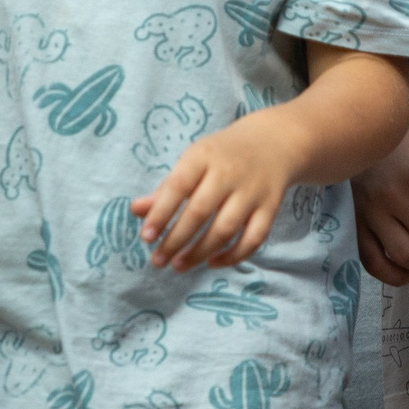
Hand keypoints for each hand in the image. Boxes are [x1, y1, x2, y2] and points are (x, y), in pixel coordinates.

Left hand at [133, 106, 302, 270]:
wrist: (272, 143)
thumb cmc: (220, 156)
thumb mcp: (192, 161)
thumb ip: (166, 188)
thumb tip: (136, 211)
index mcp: (203, 156)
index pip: (178, 187)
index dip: (160, 214)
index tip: (145, 238)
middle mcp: (228, 173)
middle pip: (200, 211)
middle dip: (176, 240)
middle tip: (157, 260)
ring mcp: (252, 191)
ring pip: (226, 229)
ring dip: (200, 252)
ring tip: (178, 265)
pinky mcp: (270, 207)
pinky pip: (254, 238)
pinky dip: (234, 255)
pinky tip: (213, 263)